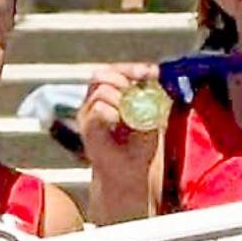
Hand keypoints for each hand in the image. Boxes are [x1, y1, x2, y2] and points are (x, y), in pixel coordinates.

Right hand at [77, 63, 161, 178]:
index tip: (150, 73)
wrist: (131, 172)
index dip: (131, 68)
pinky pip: (99, 108)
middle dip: (122, 78)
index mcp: (111, 93)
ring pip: (101, 90)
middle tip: (135, 91)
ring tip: (130, 114)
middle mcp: (95, 100)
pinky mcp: (86, 127)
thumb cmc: (141, 144)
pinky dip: (113, 112)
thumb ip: (150, 94)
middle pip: (102, 75)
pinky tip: (120, 121)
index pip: (115, 70)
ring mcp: (88, 112)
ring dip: (120, 98)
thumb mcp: (151, 114)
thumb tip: (155, 72)